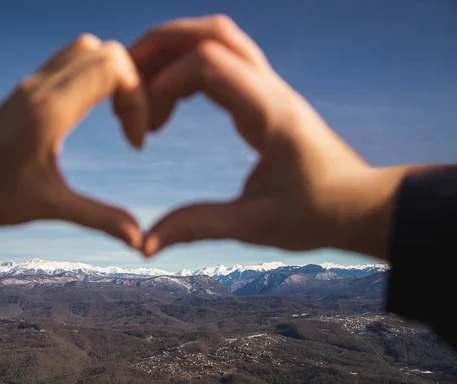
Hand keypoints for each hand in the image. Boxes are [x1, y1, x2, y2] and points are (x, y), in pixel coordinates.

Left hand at [0, 34, 146, 247]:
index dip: (137, 100)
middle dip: (132, 86)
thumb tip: (140, 240)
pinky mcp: (27, 89)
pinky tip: (94, 113)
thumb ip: (101, 219)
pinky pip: (71, 61)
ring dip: (113, 76)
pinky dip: (94, 76)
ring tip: (117, 117)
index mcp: (50, 110)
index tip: (134, 142)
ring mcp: (32, 84)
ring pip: (88, 50)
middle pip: (106, 52)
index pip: (112, 69)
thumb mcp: (51, 207)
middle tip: (130, 127)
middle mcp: (41, 87)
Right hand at [132, 15, 407, 259]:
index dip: (166, 81)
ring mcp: (271, 87)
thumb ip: (198, 226)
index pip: (211, 64)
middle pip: (214, 32)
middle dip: (162, 44)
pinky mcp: (266, 96)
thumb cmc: (319, 214)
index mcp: (270, 115)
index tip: (147, 123)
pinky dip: (190, 68)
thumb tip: (145, 244)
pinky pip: (224, 60)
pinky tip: (172, 101)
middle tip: (128, 77)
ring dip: (176, 50)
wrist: (363, 205)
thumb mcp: (256, 226)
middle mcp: (271, 90)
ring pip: (220, 38)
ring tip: (144, 88)